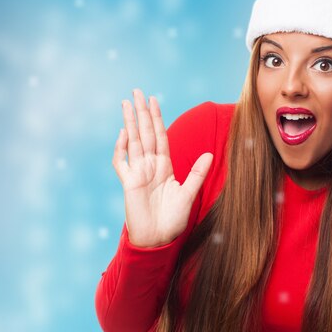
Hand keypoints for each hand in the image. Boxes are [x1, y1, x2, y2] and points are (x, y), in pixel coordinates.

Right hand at [112, 88, 212, 247]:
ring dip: (130, 122)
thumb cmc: (173, 220)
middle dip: (141, 112)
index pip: (160, 136)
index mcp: (164, 166)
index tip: (154, 100)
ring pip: (132, 141)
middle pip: (144, 133)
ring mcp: (137, 173)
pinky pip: (121, 162)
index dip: (157, 118)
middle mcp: (149, 166)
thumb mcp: (188, 194)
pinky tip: (123, 133)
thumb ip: (196, 174)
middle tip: (137, 91)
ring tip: (127, 103)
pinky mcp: (128, 183)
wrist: (158, 239)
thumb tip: (210, 155)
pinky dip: (120, 148)